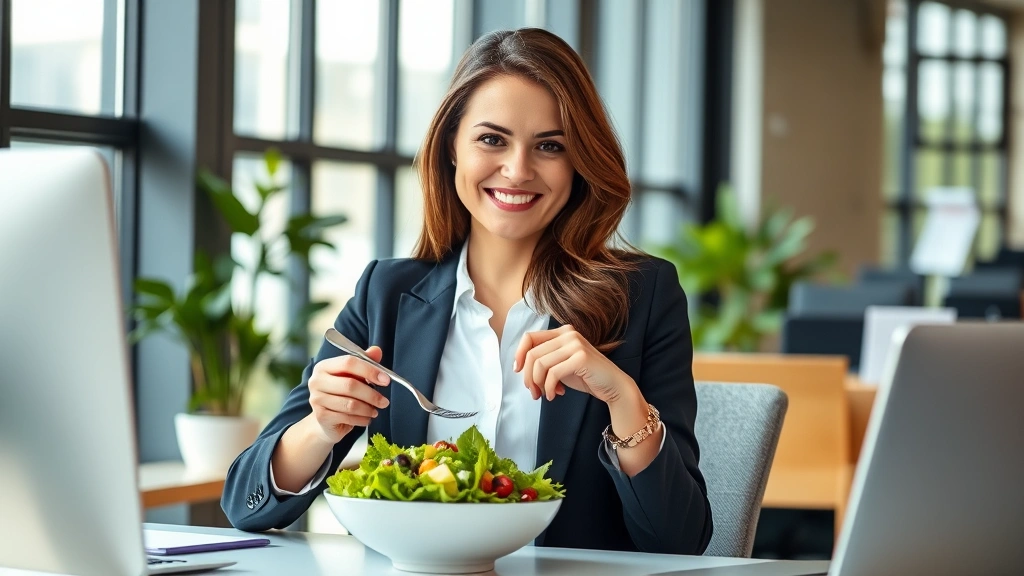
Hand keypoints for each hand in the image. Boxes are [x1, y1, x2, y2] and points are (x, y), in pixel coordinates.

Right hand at [307, 345, 390, 443]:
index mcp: (324, 366)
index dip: (369, 370)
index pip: (349, 362)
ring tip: (375, 410)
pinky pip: (347, 417)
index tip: (386, 380)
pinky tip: (366, 418)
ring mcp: (317, 400)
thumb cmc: (342, 393)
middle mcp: (317, 381)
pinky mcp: (321, 417)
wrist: (326, 420)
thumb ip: (365, 362)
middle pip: (350, 385)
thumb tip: (377, 350)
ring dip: (368, 409)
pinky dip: (362, 419)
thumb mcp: (354, 376)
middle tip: (384, 401)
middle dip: (372, 394)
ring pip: (350, 404)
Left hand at [514, 324, 635, 404]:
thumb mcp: (561, 364)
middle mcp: (568, 334)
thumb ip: (545, 360)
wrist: (612, 385)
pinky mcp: (580, 357)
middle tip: (533, 392)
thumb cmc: (586, 376)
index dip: (519, 354)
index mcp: (562, 332)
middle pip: (533, 354)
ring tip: (543, 395)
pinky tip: (554, 395)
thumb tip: (521, 367)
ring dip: (538, 384)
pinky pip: (553, 373)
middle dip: (528, 377)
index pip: (530, 337)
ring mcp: (575, 344)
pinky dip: (549, 388)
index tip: (517, 370)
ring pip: (540, 364)